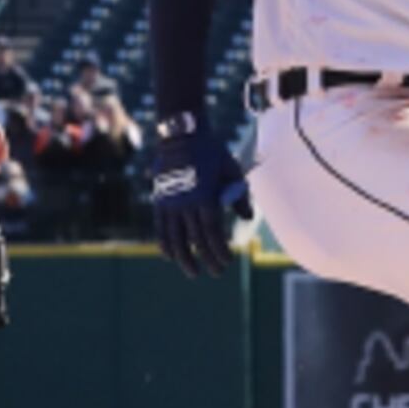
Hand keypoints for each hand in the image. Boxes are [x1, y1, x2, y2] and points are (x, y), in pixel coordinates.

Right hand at [153, 130, 252, 277]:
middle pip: (195, 239)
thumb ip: (238, 195)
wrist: (182, 135)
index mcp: (204, 196)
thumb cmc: (211, 152)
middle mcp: (184, 203)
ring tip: (192, 272)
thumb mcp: (230, 169)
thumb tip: (248, 218)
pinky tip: (170, 256)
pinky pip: (160, 227)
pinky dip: (165, 244)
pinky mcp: (160, 200)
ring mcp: (169, 202)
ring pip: (175, 238)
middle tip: (216, 272)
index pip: (211, 232)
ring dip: (184, 258)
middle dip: (206, 258)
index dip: (219, 250)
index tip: (227, 261)